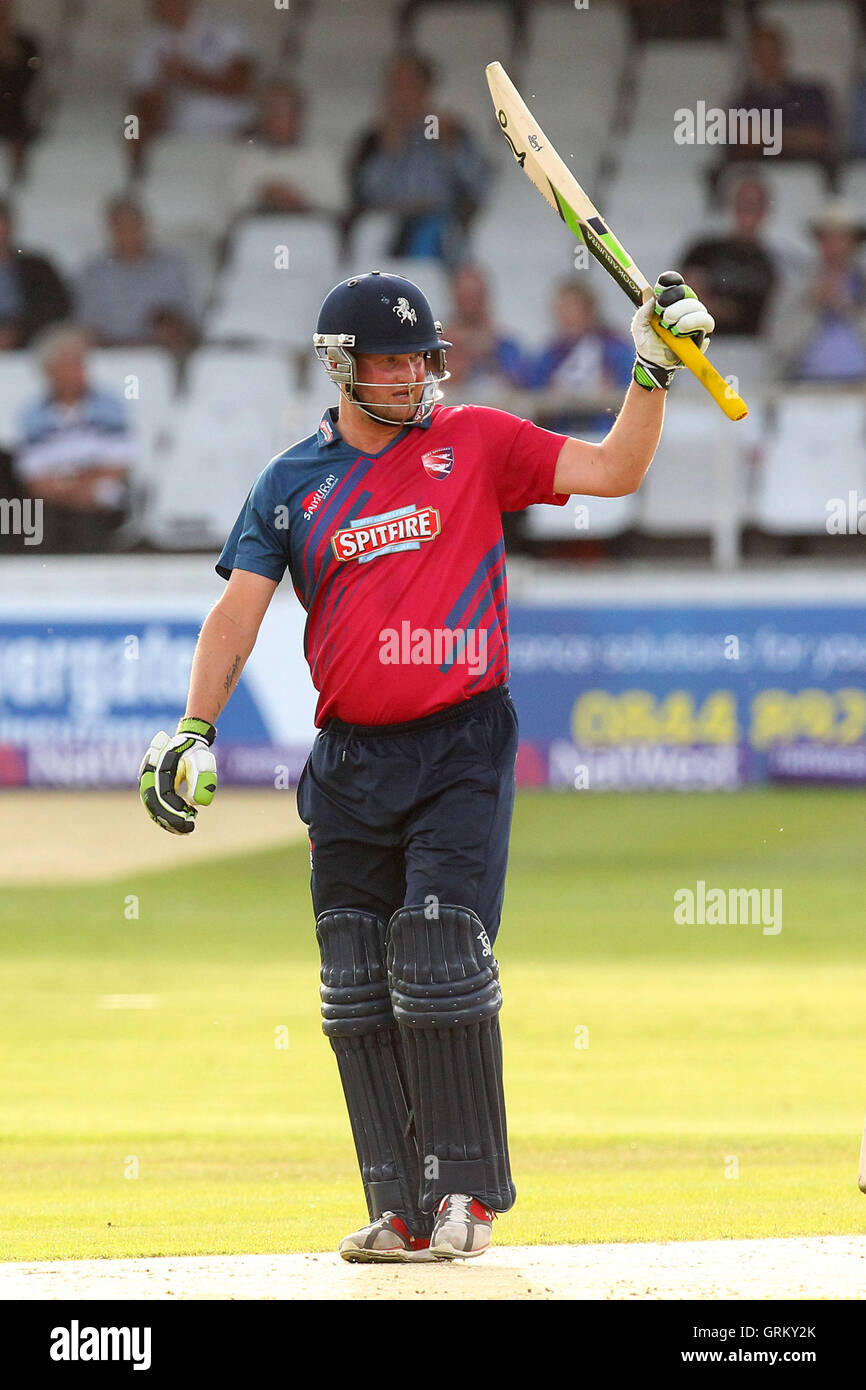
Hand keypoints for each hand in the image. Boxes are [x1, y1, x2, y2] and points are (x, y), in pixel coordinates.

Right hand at [139, 717, 217, 834]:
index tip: (189, 820)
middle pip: (154, 805)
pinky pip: (157, 805)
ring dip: (169, 821)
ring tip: (186, 830)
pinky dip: (168, 816)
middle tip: (188, 829)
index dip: (174, 811)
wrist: (187, 740)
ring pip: (154, 808)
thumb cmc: (194, 750)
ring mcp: (148, 782)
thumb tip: (196, 803)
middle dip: (170, 821)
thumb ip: (199, 780)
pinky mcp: (153, 788)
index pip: (161, 796)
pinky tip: (182, 824)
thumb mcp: (200, 762)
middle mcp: (148, 776)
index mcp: (157, 768)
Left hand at [631, 271, 714, 390]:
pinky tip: (682, 334)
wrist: (654, 362)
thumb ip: (642, 313)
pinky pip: (705, 326)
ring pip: (700, 309)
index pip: (676, 283)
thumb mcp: (639, 327)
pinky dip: (695, 328)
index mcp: (670, 301)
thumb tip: (652, 299)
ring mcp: (695, 320)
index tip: (662, 284)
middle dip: (677, 302)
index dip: (671, 280)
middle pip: (688, 294)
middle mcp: (685, 307)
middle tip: (665, 315)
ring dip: (687, 315)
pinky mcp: (701, 334)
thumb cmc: (647, 342)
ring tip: (674, 326)